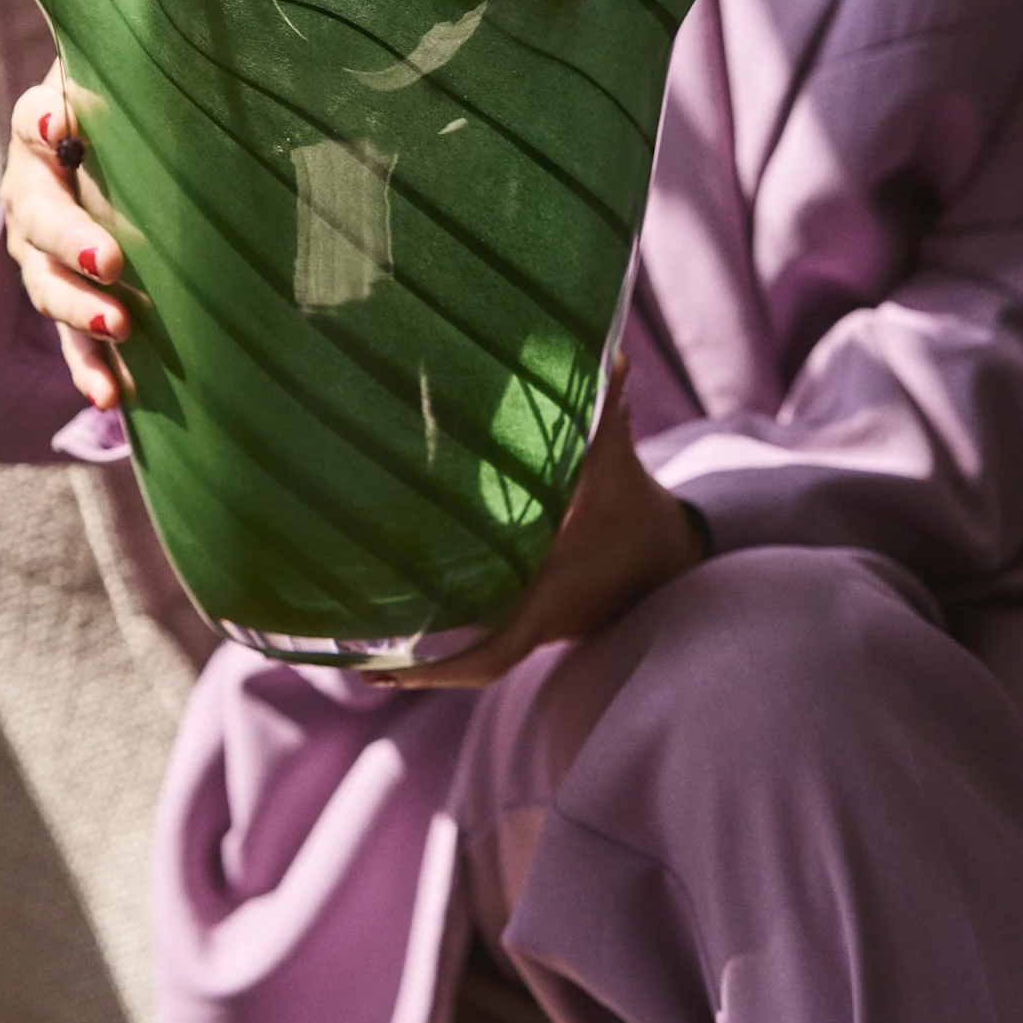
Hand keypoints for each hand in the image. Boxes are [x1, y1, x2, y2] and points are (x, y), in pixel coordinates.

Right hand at [0, 64, 130, 409]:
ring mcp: (41, 253)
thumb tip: (201, 38)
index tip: (64, 128)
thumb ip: (141, 72)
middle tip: (113, 263)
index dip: (46, 124)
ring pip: (46, 285)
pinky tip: (111, 397)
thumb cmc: (132, 114)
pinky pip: (69, 340)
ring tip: (118, 331)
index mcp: (45, 132)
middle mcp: (32, 192)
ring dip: (79, 312)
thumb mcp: (133, 84)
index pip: (34, 121)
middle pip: (39, 217)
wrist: (116, 160)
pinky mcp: (65, 299)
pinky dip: (88, 369)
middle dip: (74, 242)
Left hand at [363, 355, 707, 690]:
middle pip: (468, 666)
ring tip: (355, 650)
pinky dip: (441, 636)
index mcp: (549, 597)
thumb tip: (606, 352)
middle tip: (354, 664)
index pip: (493, 653)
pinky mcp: (529, 615)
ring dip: (421, 655)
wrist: (668, 555)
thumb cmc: (635, 510)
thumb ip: (606, 409)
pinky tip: (397, 620)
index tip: (392, 670)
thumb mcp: (620, 459)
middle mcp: (536, 621)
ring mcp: (532, 624)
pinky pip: (480, 635)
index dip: (443, 668)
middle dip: (414, 668)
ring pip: (471, 653)